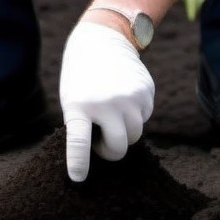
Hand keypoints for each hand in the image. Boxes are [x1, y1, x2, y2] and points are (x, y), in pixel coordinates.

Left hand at [59, 21, 154, 181]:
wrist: (101, 40)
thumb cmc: (82, 78)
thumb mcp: (73, 100)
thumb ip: (85, 126)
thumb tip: (108, 154)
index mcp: (79, 105)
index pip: (78, 142)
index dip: (79, 163)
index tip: (78, 178)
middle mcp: (105, 102)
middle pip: (119, 147)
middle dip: (112, 150)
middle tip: (102, 144)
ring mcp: (128, 96)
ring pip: (135, 134)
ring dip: (125, 131)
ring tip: (112, 114)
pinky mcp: (146, 90)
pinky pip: (144, 116)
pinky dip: (135, 114)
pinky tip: (124, 96)